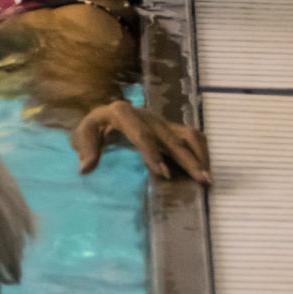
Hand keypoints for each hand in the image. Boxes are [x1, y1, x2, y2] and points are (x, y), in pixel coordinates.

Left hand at [72, 100, 210, 182]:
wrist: (106, 114)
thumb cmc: (95, 127)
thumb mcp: (84, 134)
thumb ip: (86, 149)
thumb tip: (85, 168)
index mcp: (122, 113)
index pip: (141, 133)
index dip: (152, 152)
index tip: (164, 173)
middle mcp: (147, 115)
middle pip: (171, 136)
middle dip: (187, 158)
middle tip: (201, 179)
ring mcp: (161, 121)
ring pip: (188, 133)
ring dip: (199, 155)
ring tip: (208, 178)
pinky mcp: (170, 128)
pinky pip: (191, 136)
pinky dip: (201, 152)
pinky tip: (204, 170)